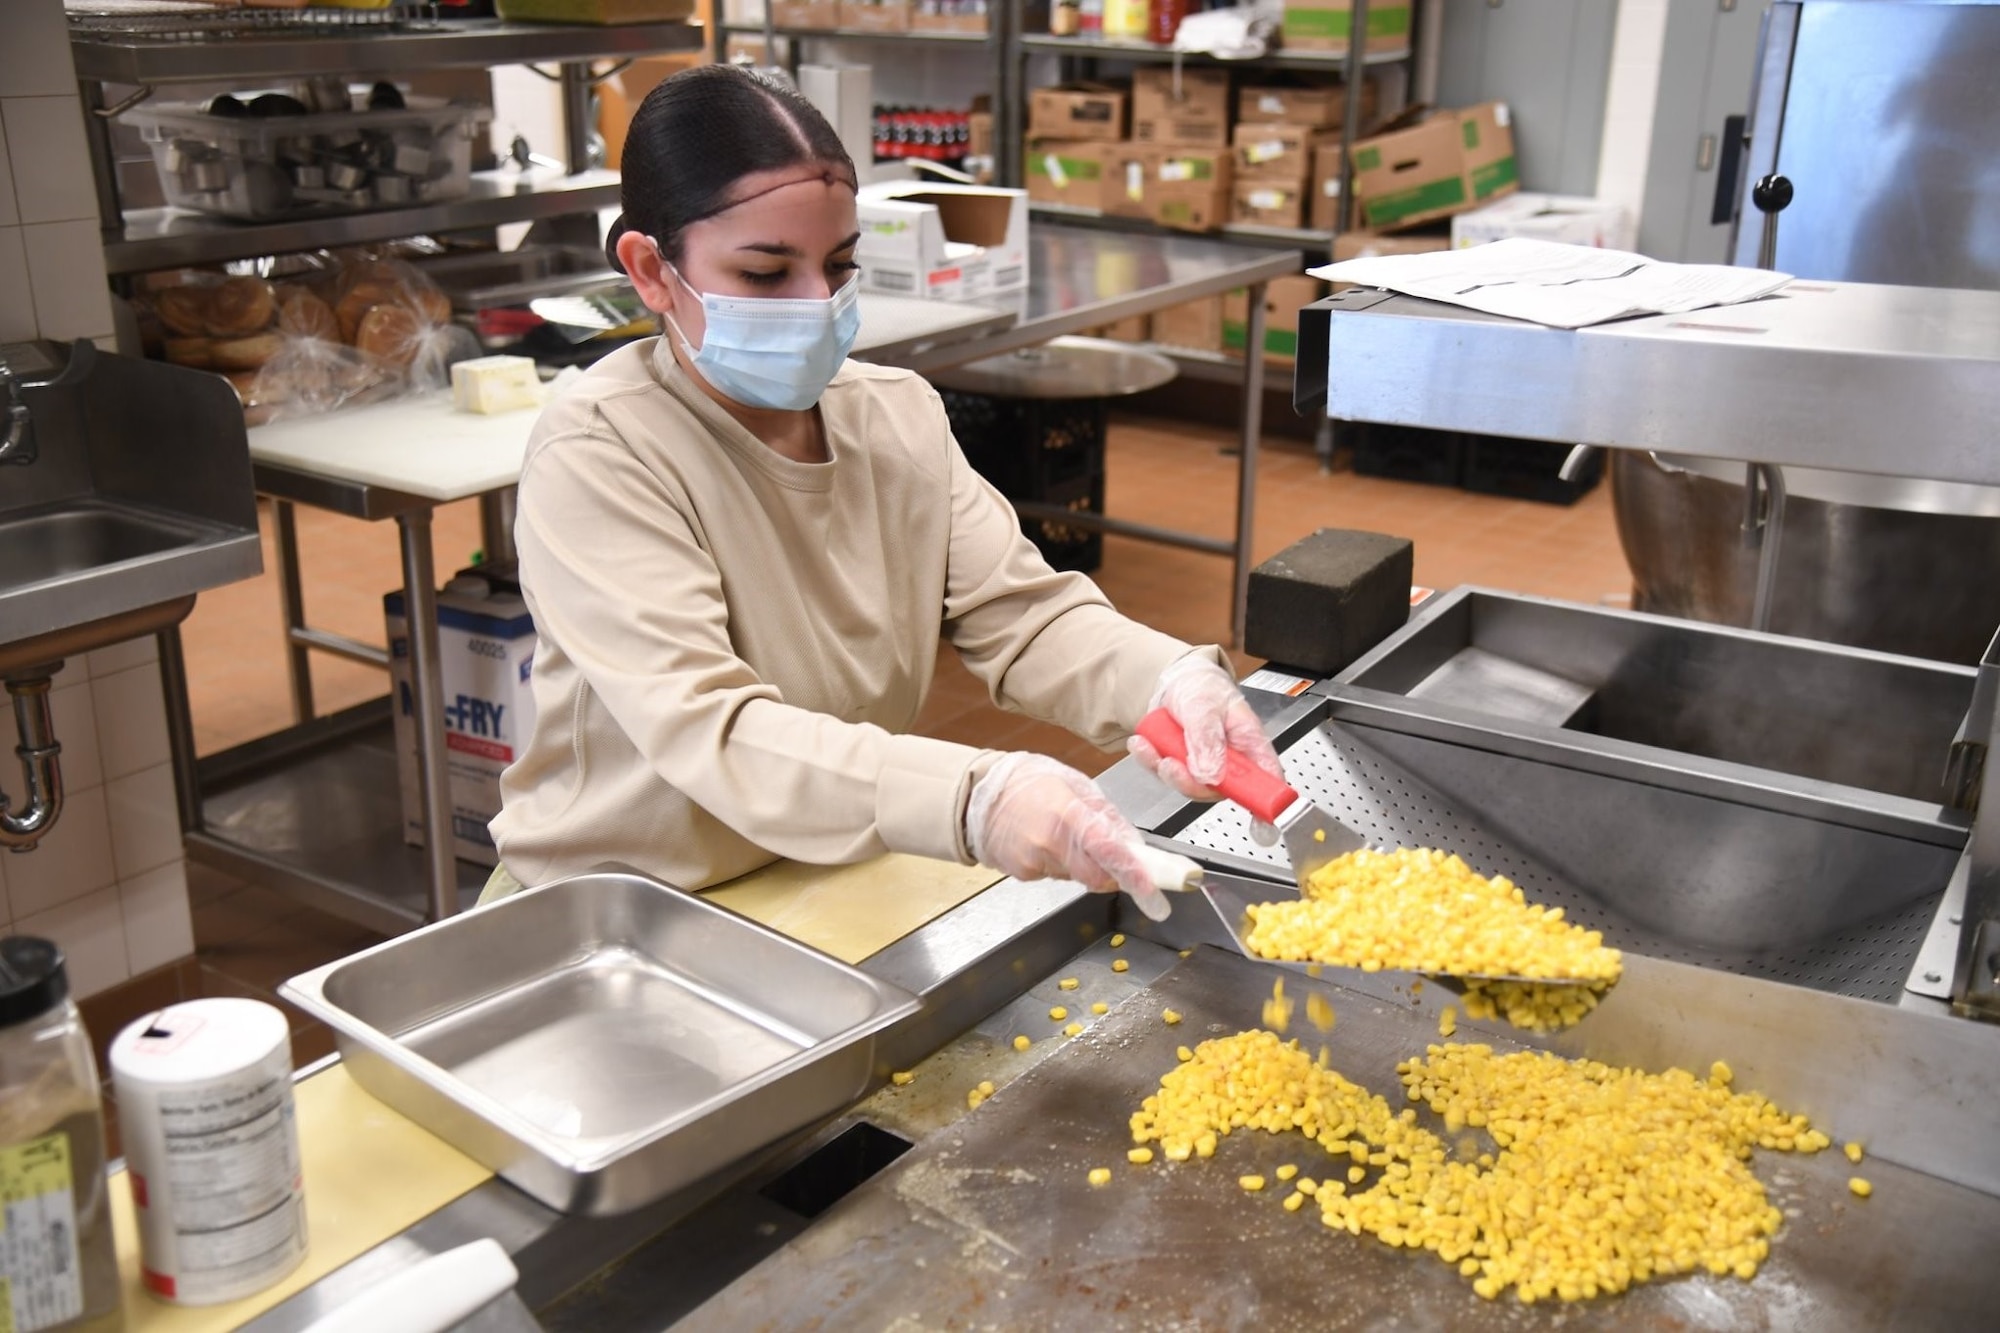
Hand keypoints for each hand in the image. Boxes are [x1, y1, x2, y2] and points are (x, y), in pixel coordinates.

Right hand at [966, 752, 1172, 921]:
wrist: (978, 795)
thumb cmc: (1027, 782)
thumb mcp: (1074, 784)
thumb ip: (1105, 815)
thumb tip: (1133, 844)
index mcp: (1065, 814)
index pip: (1107, 851)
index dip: (1133, 873)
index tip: (1152, 890)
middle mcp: (1048, 843)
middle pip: (1096, 876)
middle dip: (1113, 872)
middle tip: (1120, 860)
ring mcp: (1034, 862)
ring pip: (1077, 876)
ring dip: (1085, 863)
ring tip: (1067, 835)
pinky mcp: (1024, 874)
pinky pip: (1056, 874)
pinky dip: (1062, 863)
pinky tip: (1048, 842)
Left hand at [1127, 656, 1286, 805]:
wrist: (1177, 683)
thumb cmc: (1203, 689)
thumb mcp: (1205, 706)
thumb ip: (1207, 739)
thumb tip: (1211, 774)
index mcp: (1249, 744)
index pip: (1267, 779)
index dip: (1266, 803)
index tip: (1260, 823)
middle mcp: (1232, 762)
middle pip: (1219, 791)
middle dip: (1190, 782)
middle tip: (1172, 764)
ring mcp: (1208, 769)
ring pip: (1189, 787)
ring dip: (1167, 770)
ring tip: (1155, 746)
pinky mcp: (1185, 770)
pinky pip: (1167, 776)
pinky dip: (1151, 762)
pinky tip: (1143, 745)